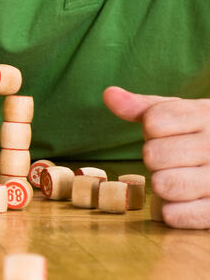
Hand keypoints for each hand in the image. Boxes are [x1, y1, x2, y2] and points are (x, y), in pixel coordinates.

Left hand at [104, 86, 209, 228]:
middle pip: (153, 155)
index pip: (154, 122)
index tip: (167, 133)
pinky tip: (182, 201)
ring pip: (163, 184)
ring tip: (178, 178)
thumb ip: (144, 107)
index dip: (151, 129)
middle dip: (154, 158)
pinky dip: (170, 211)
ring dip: (162, 184)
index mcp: (207, 116)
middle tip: (173, 159)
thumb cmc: (201, 137)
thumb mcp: (180, 115)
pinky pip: (174, 215)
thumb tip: (109, 94)